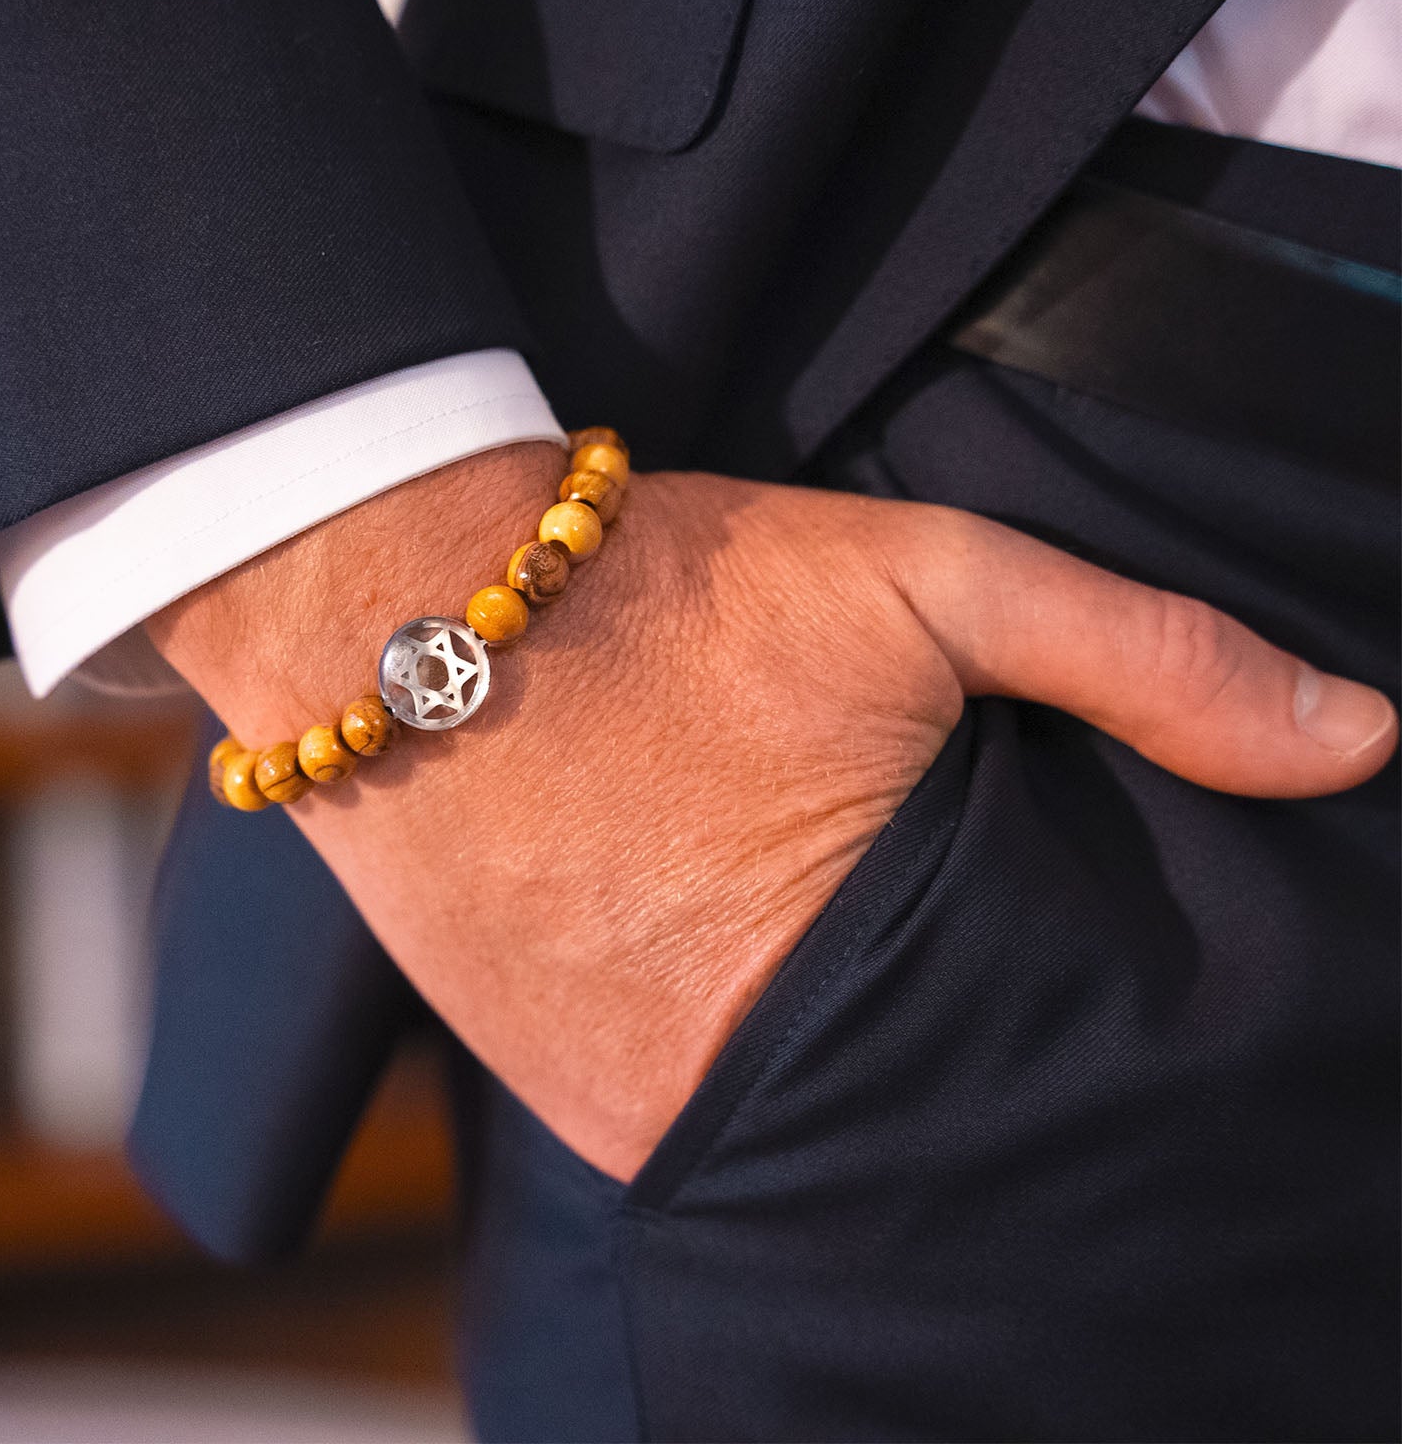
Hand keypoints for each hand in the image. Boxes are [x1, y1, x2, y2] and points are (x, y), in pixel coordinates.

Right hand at [147, 443, 1396, 1180]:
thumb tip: (1360, 738)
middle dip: (935, 1037)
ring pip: (783, 1116)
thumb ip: (1141, 658)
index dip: (1054, 1015)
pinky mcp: (532, 1079)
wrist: (390, 598)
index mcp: (832, 978)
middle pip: (894, 1110)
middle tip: (929, 926)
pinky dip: (724, 1044)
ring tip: (821, 938)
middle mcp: (710, 1083)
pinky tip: (730, 952)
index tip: (1047, 949)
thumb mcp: (919, 580)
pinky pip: (678, 1100)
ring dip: (820, 1042)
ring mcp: (603, 1101)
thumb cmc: (658, 588)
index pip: (1016, 1072)